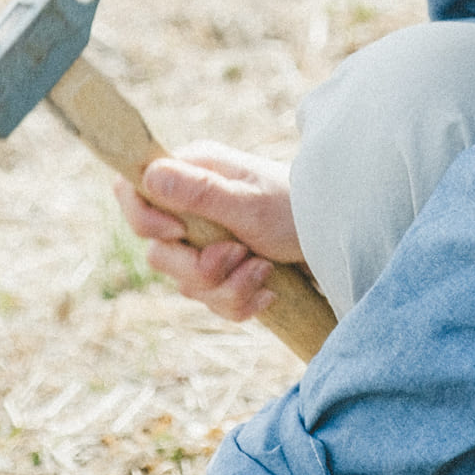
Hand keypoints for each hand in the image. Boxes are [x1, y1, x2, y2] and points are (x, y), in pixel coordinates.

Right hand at [114, 141, 300, 324]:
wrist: (342, 243)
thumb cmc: (300, 211)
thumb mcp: (250, 204)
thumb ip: (199, 193)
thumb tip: (149, 175)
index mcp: (194, 173)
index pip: (133, 191)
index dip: (145, 221)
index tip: (180, 232)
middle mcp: (193, 206)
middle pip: (158, 252)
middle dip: (199, 268)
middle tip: (239, 255)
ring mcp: (207, 241)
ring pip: (186, 283)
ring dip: (228, 287)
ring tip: (265, 269)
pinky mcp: (224, 271)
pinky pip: (212, 301)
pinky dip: (240, 302)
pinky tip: (268, 292)